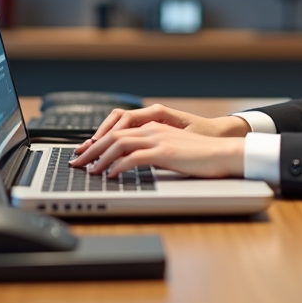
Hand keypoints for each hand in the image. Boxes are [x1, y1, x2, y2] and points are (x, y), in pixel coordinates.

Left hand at [72, 104, 249, 155]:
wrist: (224, 153)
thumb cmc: (201, 156)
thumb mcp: (172, 150)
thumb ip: (152, 151)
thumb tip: (132, 163)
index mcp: (153, 127)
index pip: (118, 130)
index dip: (98, 141)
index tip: (85, 153)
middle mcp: (153, 129)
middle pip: (112, 135)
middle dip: (91, 150)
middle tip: (76, 163)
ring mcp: (158, 139)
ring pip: (118, 144)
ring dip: (100, 158)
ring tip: (89, 171)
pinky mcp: (164, 152)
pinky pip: (134, 157)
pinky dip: (118, 166)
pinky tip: (111, 175)